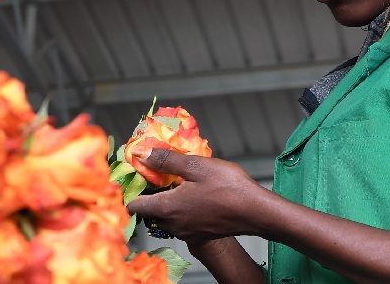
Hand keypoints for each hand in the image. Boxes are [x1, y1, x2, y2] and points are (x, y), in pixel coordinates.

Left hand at [125, 146, 272, 243]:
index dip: (132, 189)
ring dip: (166, 200)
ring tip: (178, 181)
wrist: (257, 212)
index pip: (134, 206)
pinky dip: (179, 208)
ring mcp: (186, 232)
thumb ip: (166, 161)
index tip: (138, 174)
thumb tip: (142, 154)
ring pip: (165, 217)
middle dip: (150, 192)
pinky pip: (179, 222)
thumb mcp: (196, 166)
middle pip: (148, 211)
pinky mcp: (198, 234)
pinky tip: (192, 193)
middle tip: (159, 173)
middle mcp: (173, 225)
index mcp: (168, 208)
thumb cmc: (229, 187)